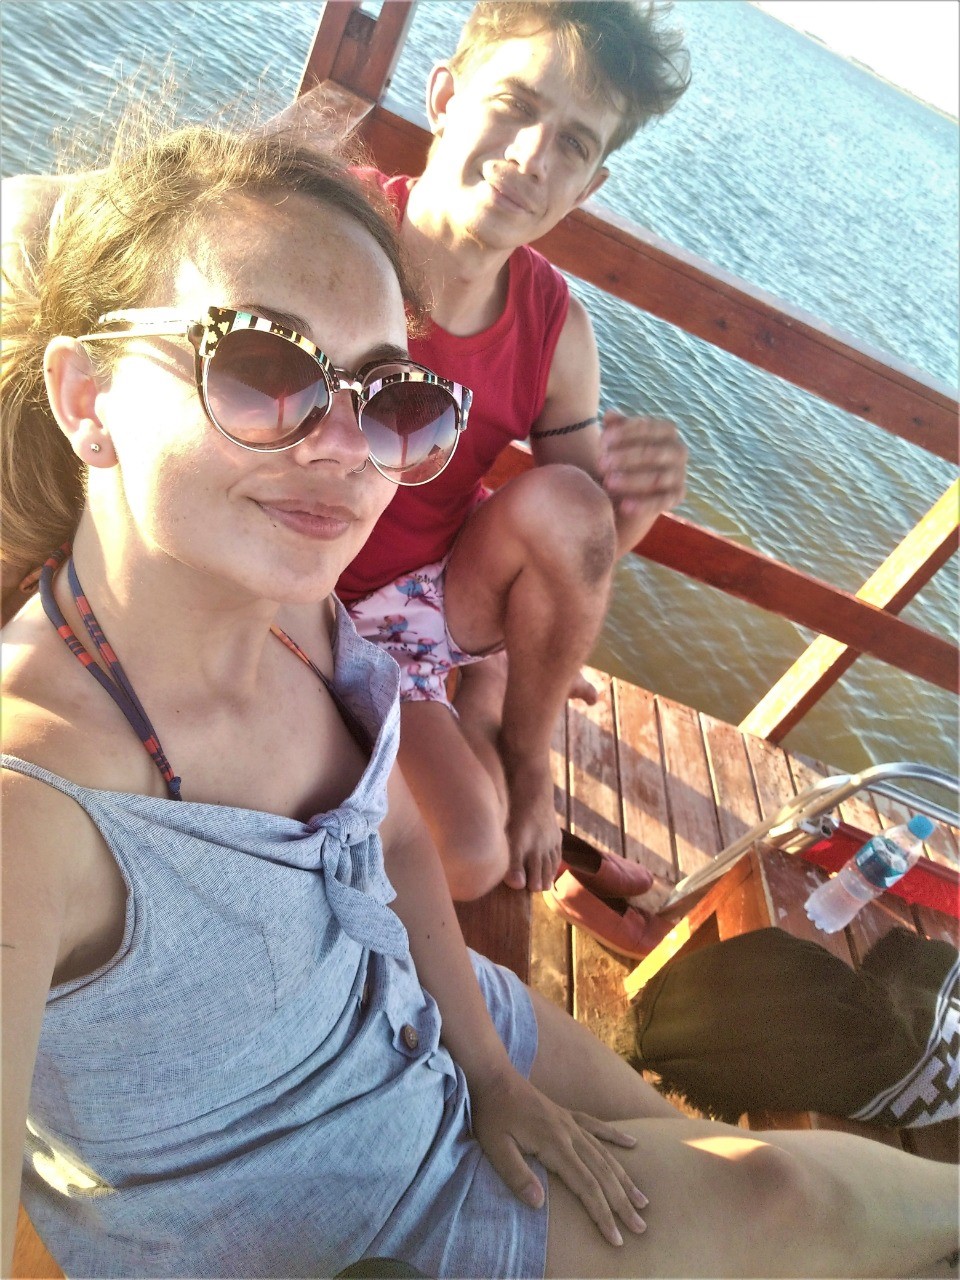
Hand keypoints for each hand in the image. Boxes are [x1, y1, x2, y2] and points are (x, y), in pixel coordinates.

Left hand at [469, 1068, 647, 1246]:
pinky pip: (597, 1126)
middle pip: (602, 1173)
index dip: (602, 1213)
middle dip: (622, 1202)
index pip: (586, 1186)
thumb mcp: (495, 1148)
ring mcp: (570, 1122)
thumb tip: (539, 1203)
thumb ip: (516, 1174)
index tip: (616, 1238)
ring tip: (643, 1200)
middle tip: (640, 1227)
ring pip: (604, 1153)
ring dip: (624, 1178)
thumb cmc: (492, 1115)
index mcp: (554, 1144)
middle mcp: (569, 1134)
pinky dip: (615, 1136)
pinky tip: (632, 1143)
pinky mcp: (567, 1114)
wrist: (493, 1077)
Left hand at [598, 409, 686, 546]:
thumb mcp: (615, 442)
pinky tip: (624, 507)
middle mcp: (678, 450)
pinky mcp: (677, 497)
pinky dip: (644, 505)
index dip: (625, 432)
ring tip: (607, 483)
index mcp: (666, 431)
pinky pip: (662, 501)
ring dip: (631, 480)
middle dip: (626, 457)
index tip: (602, 440)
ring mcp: (679, 474)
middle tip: (601, 463)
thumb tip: (610, 414)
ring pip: (657, 477)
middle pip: (653, 452)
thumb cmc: (620, 459)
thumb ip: (615, 427)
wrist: (627, 492)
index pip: (648, 427)